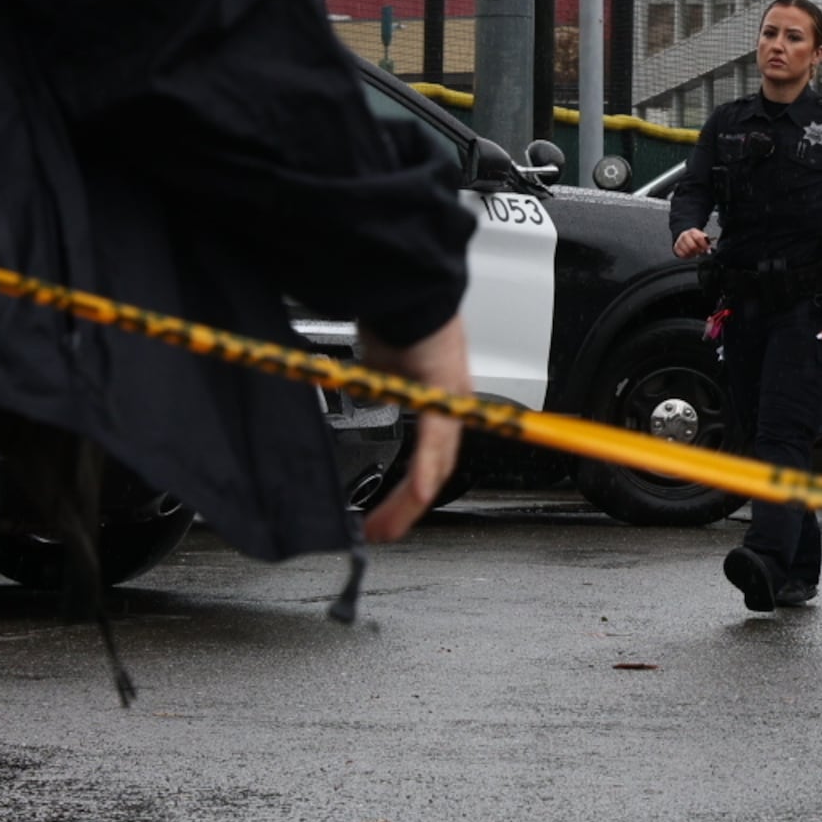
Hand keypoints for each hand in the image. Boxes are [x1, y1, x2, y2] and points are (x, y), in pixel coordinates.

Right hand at [354, 317, 470, 543]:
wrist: (406, 290)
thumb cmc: (398, 317)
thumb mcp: (383, 366)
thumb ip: (381, 388)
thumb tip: (371, 399)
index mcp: (439, 402)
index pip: (432, 456)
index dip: (413, 487)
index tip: (390, 513)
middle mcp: (451, 405)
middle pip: (437, 469)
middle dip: (408, 506)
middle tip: (384, 531)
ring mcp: (450, 402)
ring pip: (438, 464)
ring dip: (410, 500)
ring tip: (387, 526)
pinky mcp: (443, 395)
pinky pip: (436, 443)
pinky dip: (424, 472)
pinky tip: (418, 494)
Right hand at [671, 226, 710, 258]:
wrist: (684, 236)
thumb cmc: (695, 238)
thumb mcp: (701, 236)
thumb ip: (706, 242)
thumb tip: (708, 251)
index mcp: (692, 231)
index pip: (699, 238)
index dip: (704, 245)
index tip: (707, 250)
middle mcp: (685, 235)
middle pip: (692, 246)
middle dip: (698, 251)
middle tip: (700, 252)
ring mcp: (679, 241)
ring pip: (687, 251)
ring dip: (693, 254)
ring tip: (695, 253)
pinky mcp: (675, 247)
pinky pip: (682, 255)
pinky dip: (687, 256)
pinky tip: (690, 254)